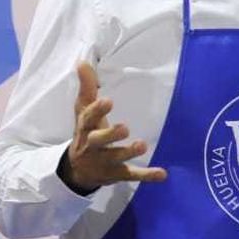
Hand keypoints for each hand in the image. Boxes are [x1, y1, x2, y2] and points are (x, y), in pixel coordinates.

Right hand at [59, 62, 166, 192]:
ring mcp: (104, 162)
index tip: (108, 101)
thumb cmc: (85, 132)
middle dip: (110, 135)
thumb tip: (82, 62)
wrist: (77, 170)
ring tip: (142, 145)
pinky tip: (162, 174)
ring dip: (129, 152)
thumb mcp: (83, 111)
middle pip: (99, 140)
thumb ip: (86, 88)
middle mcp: (92, 145)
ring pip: (116, 158)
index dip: (97, 111)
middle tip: (125, 128)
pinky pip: (131, 175)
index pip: (88, 118)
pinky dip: (146, 175)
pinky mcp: (116, 174)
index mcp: (85, 128)